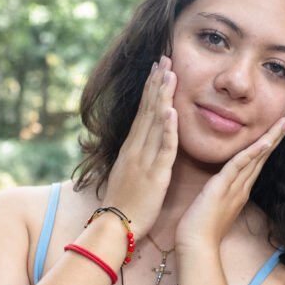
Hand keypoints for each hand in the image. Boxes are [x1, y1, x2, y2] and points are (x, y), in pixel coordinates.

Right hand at [103, 56, 178, 239]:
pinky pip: (162, 149)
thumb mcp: (129, 173)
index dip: (151, 88)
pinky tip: (171, 112)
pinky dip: (167, 130)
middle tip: (165, 57)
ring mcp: (144, 160)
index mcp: (132, 148)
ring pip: (155, 123)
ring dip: (162, 97)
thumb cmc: (123, 204)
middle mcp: (136, 148)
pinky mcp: (155, 175)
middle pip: (148, 110)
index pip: (142, 111)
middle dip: (157, 83)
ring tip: (170, 74)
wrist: (113, 227)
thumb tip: (141, 143)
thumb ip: (136, 156)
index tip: (158, 67)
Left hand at [175, 109, 284, 251]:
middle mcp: (242, 186)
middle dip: (278, 133)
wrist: (196, 246)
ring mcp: (235, 187)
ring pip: (257, 156)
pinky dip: (253, 153)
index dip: (269, 141)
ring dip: (272, 136)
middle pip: (263, 154)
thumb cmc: (200, 228)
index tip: (280, 125)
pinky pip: (239, 167)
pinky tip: (265, 141)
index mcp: (239, 188)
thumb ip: (222, 191)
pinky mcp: (223, 188)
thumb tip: (223, 183)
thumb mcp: (214, 204)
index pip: (257, 160)